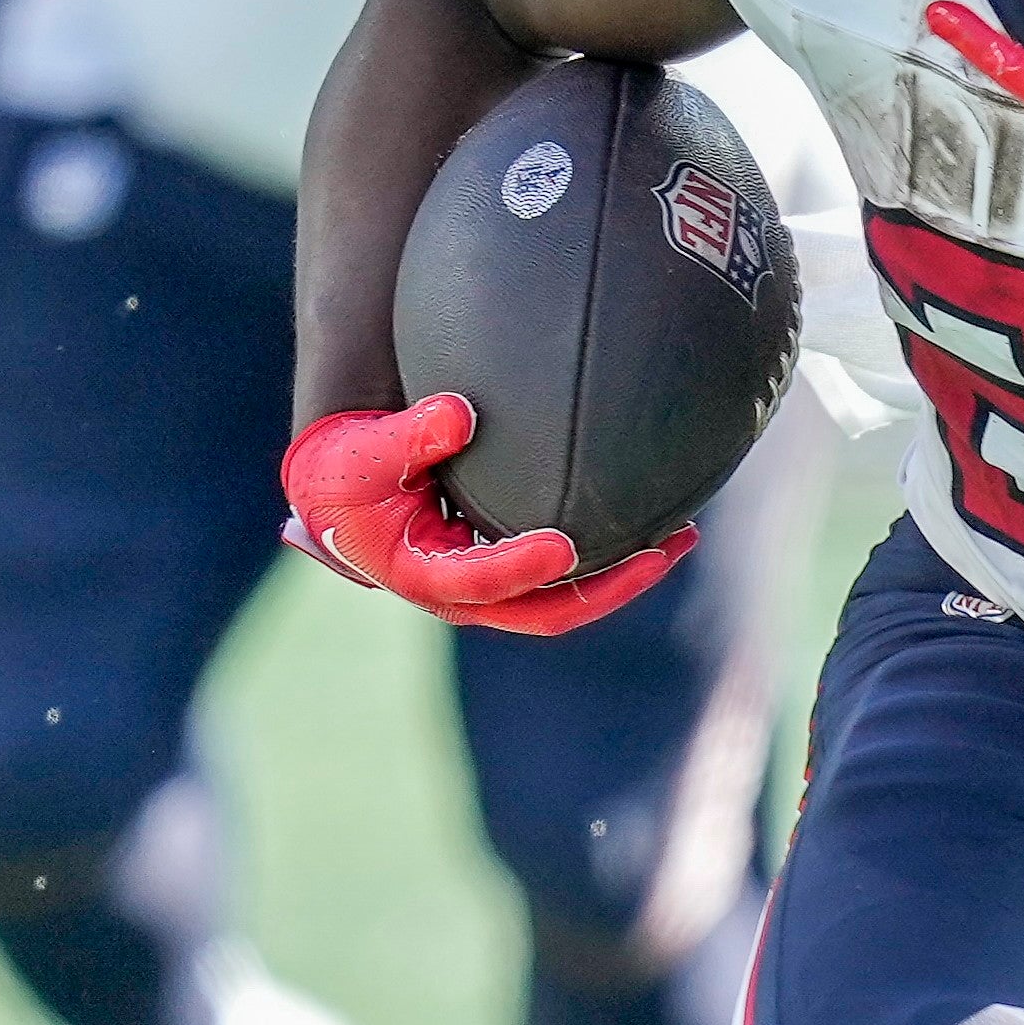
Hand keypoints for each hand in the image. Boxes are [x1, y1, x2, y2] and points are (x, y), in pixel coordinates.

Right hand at [281, 397, 696, 636]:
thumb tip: (460, 415)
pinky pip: (568, 573)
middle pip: (548, 609)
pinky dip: (610, 553)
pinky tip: (653, 522)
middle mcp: (466, 594)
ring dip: (626, 572)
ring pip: (569, 597)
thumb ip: (411, 435)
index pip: (481, 581)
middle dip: (610, 585)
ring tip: (681, 537)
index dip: (521, 567)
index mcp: (425, 576)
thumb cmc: (348, 472)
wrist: (342, 490)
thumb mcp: (367, 451)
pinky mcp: (511, 567)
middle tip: (663, 550)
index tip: (564, 545)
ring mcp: (494, 587)